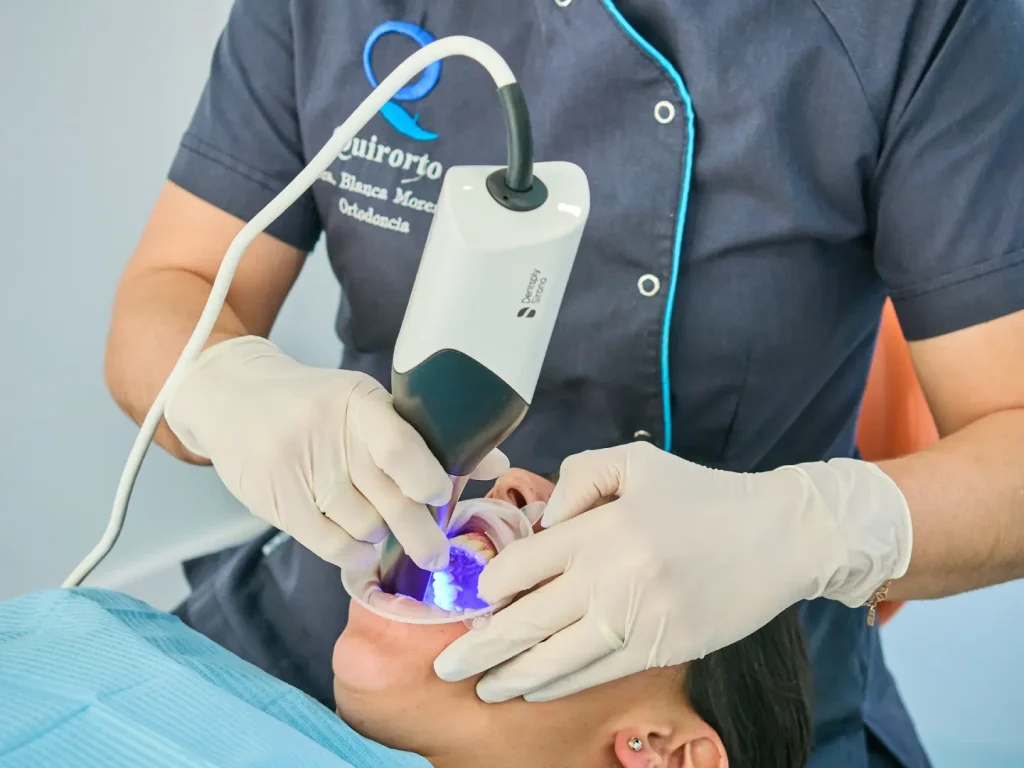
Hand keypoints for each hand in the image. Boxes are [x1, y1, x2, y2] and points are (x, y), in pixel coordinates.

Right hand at [165, 336, 507, 568]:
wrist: (231, 396)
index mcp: (359, 404)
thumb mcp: (366, 405)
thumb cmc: (315, 404)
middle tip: (436, 554)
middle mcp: (327, 435)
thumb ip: (425, 437)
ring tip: (388, 537)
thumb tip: (495, 464)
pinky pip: (329, 544)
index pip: (401, 447)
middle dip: (422, 534)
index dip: (429, 479)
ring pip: (363, 527)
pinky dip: (354, 554)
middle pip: (389, 500)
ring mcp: (298, 470)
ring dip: (383, 540)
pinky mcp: (276, 502)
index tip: (442, 497)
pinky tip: (362, 551)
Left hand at [433, 442, 910, 701]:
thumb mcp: (634, 463)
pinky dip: (556, 685)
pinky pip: (594, 673)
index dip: (488, 587)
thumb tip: (542, 521)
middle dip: (478, 648)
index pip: (519, 566)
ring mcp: (633, 619)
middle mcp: (608, 578)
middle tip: (445, 666)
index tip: (474, 600)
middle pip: (524, 621)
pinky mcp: (658, 649)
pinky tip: (531, 690)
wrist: (779, 537)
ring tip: (480, 687)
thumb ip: (577, 477)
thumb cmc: (701, 496)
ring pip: (554, 658)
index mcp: (598, 529)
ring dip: (509, 676)